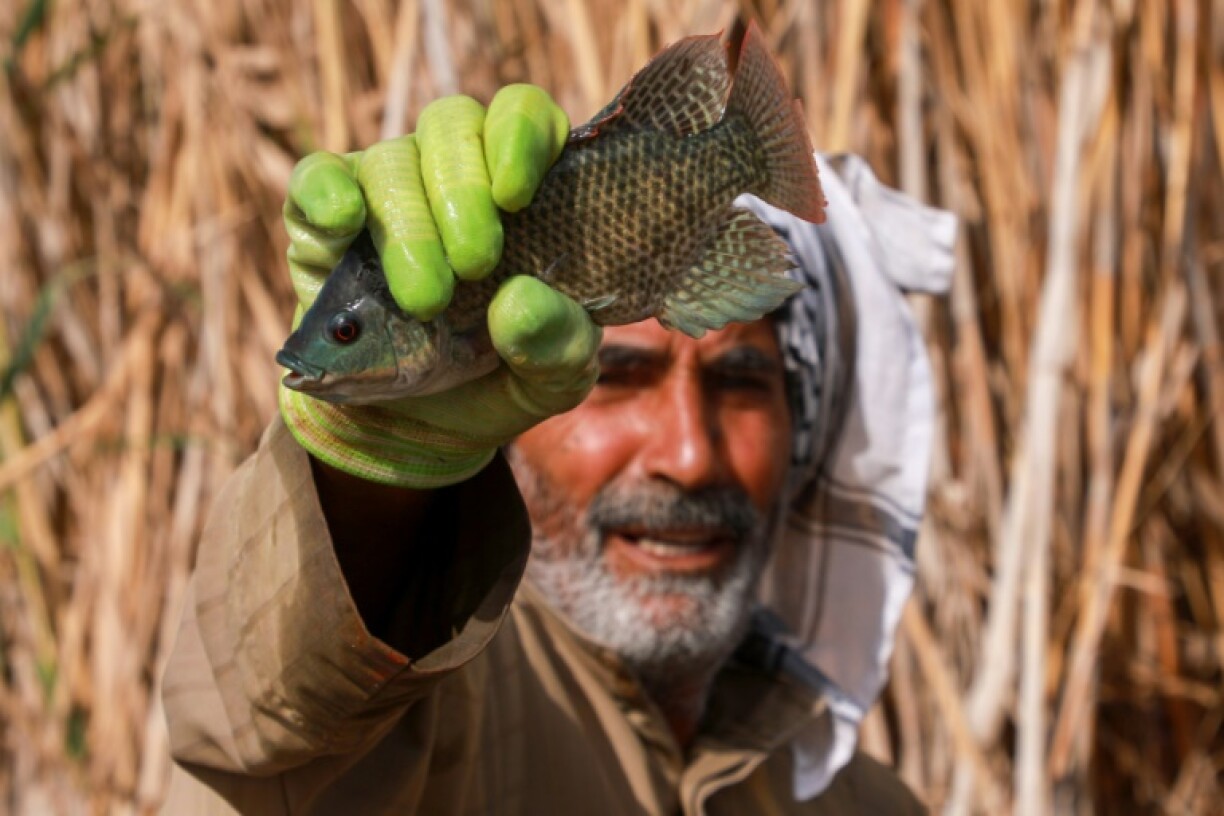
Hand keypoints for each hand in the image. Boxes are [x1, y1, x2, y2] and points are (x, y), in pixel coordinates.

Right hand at [278, 86, 598, 488]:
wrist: (418, 428)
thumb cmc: (500, 379)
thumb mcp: (553, 379)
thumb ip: (558, 344)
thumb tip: (518, 301)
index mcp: (522, 188)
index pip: (525, 116)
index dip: (522, 136)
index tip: (516, 195)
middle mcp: (453, 171)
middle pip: (453, 126)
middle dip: (464, 193)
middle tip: (474, 265)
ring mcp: (386, 191)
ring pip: (390, 162)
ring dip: (408, 225)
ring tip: (425, 300)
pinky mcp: (321, 224)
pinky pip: (316, 181)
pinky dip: (324, 193)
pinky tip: (341, 221)